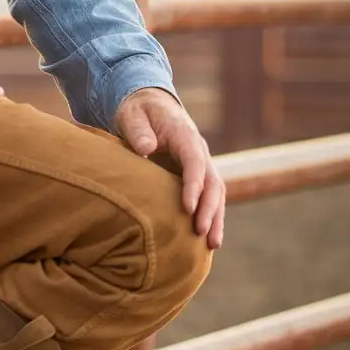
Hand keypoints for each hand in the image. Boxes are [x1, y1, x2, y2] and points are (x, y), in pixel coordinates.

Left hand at [114, 88, 225, 248]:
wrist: (148, 104)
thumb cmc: (138, 111)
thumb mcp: (133, 116)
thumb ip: (138, 131)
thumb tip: (146, 149)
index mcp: (185, 136)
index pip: (195, 162)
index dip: (194, 185)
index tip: (188, 208)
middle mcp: (199, 150)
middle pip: (213, 182)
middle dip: (210, 209)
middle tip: (201, 233)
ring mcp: (200, 163)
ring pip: (216, 193)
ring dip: (215, 218)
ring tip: (212, 245)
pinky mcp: (195, 174)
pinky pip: (208, 197)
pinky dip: (210, 216)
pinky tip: (206, 239)